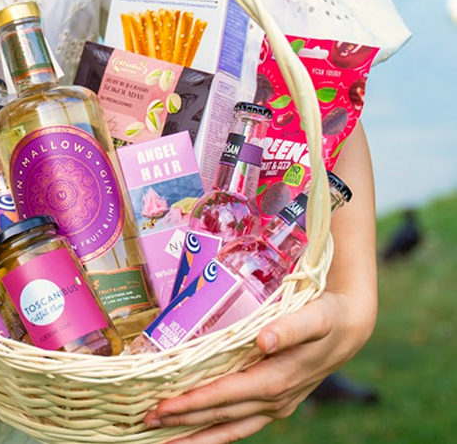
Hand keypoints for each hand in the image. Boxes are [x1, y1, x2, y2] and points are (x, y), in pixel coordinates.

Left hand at [144, 122, 377, 442]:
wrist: (353, 270)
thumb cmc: (331, 237)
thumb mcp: (325, 211)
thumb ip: (308, 184)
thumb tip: (277, 104)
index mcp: (343, 306)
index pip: (322, 320)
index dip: (296, 332)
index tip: (266, 338)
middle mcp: (330, 350)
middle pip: (275, 379)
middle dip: (218, 392)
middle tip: (167, 400)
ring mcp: (310, 374)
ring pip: (260, 409)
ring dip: (209, 422)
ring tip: (161, 428)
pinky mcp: (291, 386)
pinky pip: (254, 416)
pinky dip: (219, 427)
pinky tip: (184, 434)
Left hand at [144, 290, 375, 442]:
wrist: (349, 328)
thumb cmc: (328, 317)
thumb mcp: (315, 317)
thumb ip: (291, 328)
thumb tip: (264, 340)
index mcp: (277, 379)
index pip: (225, 395)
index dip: (193, 403)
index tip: (163, 407)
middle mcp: (274, 399)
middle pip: (221, 415)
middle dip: (183, 421)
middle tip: (146, 423)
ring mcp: (275, 405)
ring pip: (230, 428)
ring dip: (197, 436)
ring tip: (164, 442)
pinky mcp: (274, 402)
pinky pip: (241, 423)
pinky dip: (217, 432)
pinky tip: (199, 434)